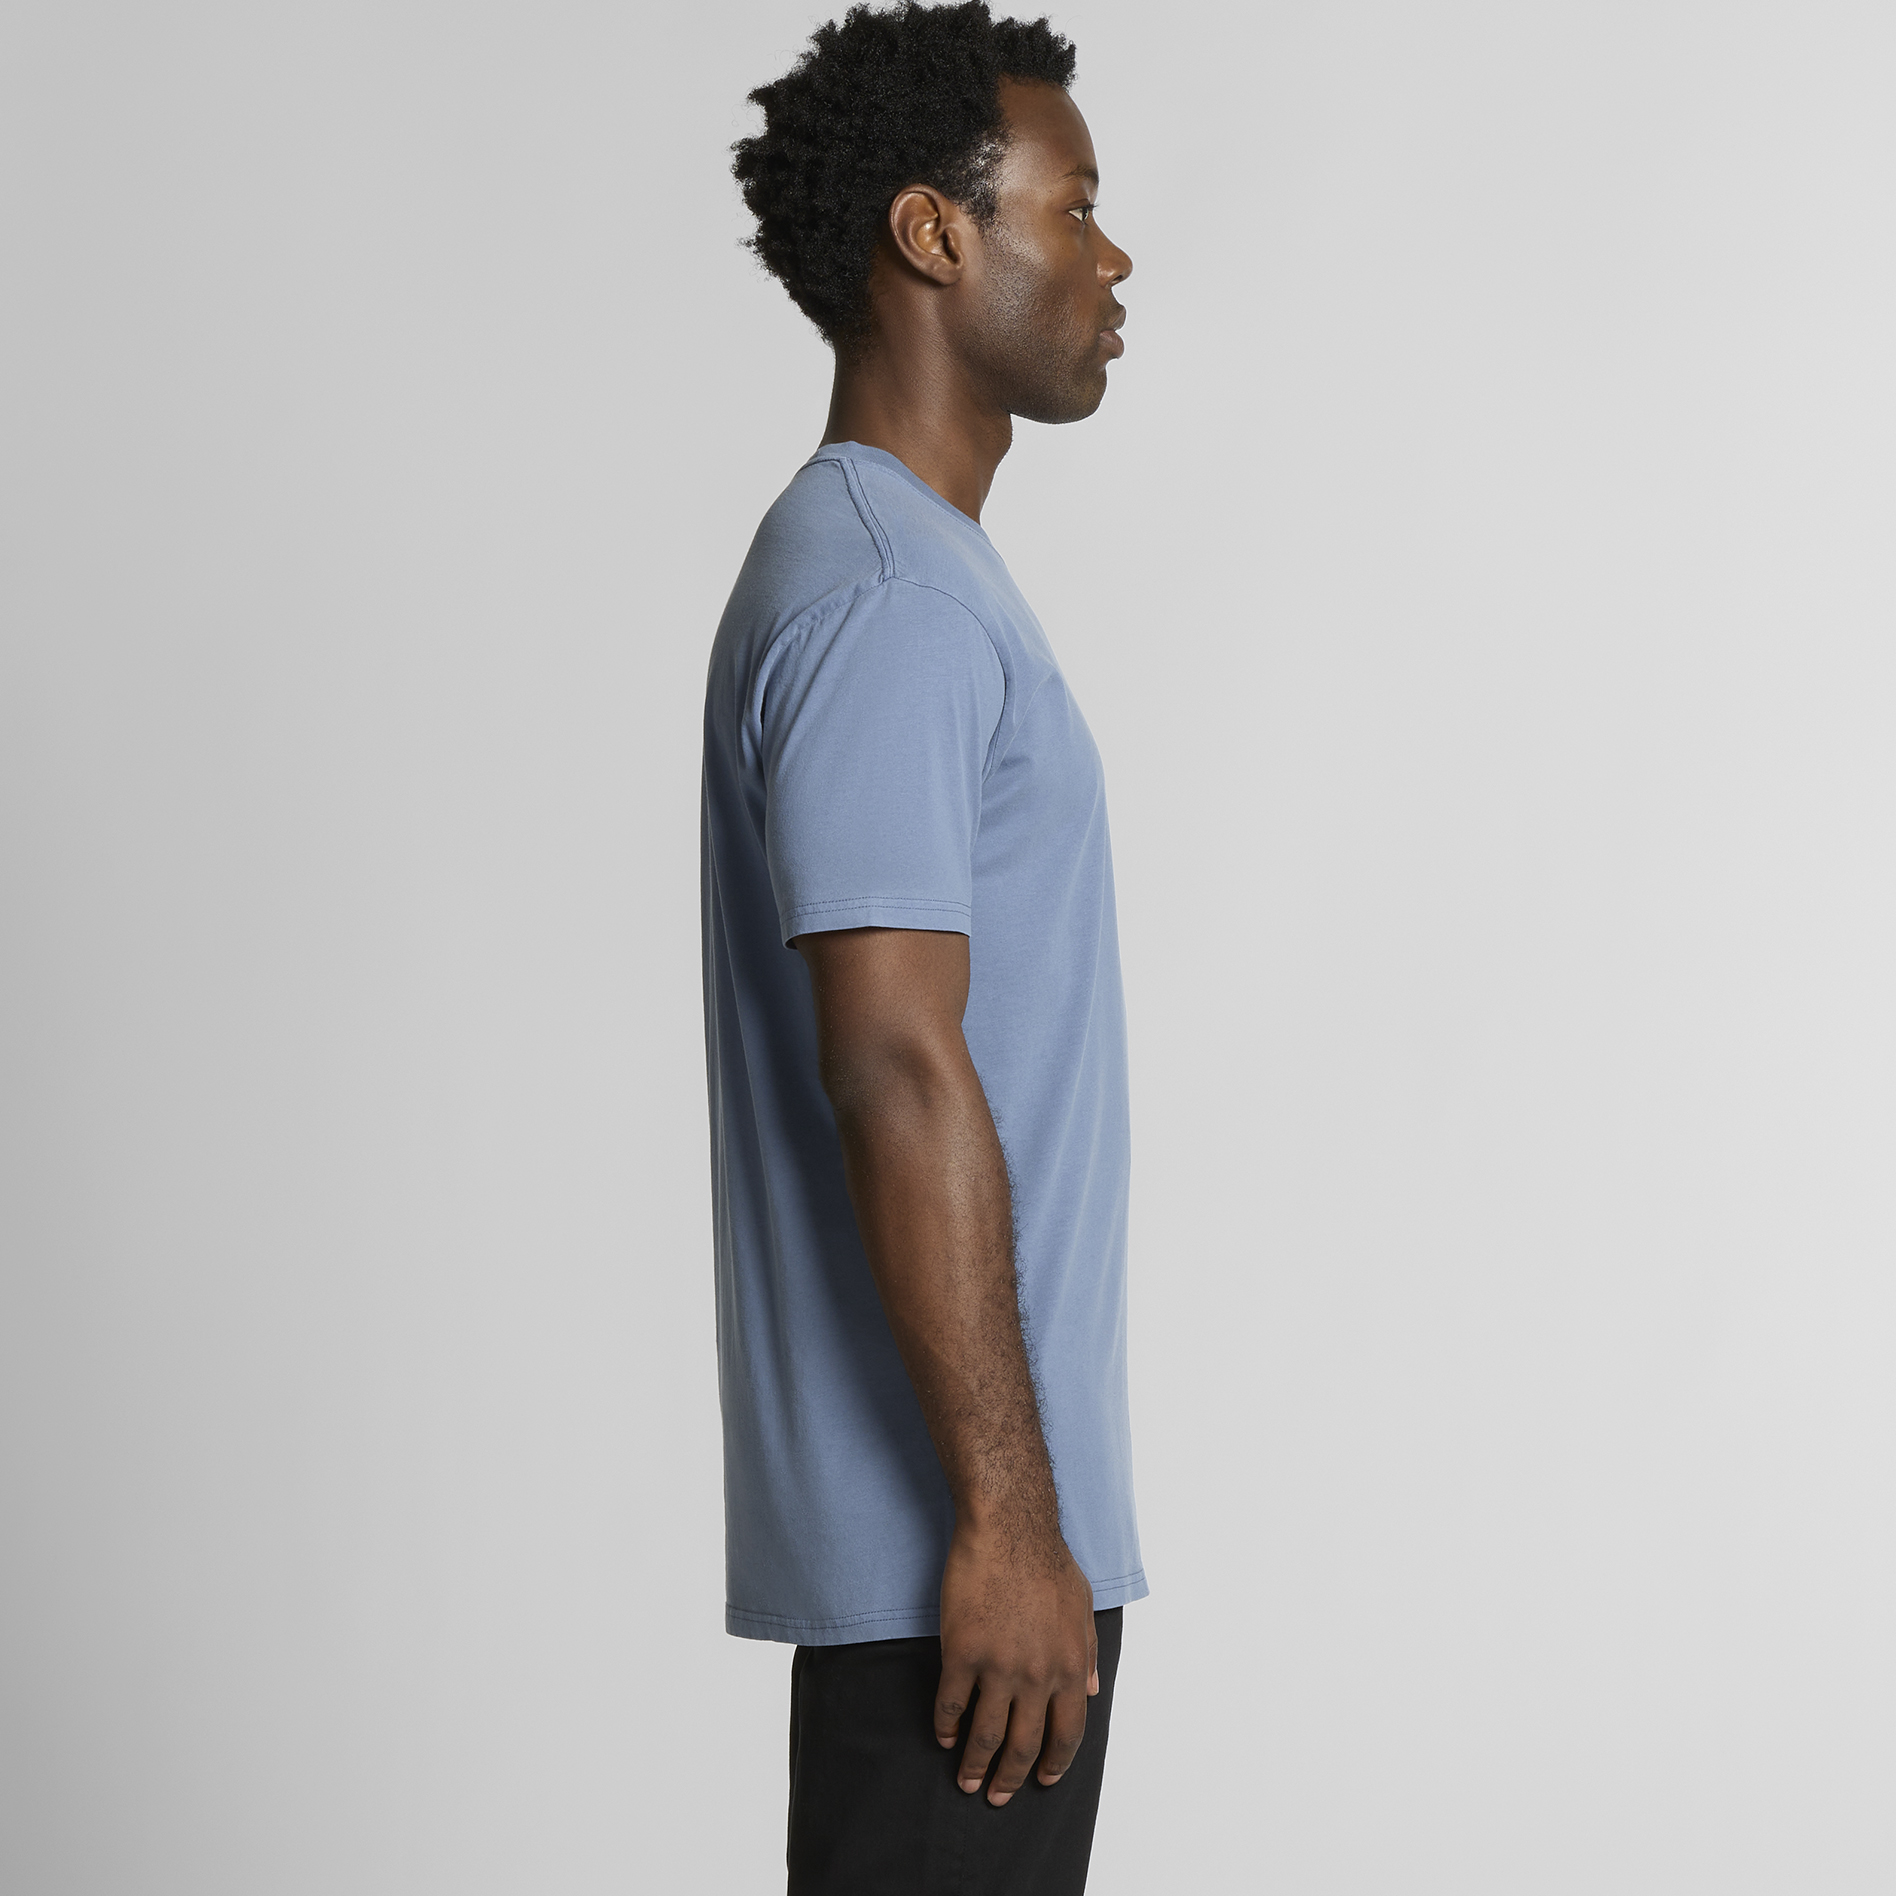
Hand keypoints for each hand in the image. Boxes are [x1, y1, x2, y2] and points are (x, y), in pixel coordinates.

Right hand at [933, 1519, 1099, 1805]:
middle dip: (1011, 1777)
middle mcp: (1037, 1676)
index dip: (1055, 1763)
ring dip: (975, 1765)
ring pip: (986, 1734)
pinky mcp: (961, 1653)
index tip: (1044, 1780)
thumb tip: (1092, 1690)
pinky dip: (947, 1726)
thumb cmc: (1047, 1561)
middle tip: (998, 1796)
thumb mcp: (1082, 1606)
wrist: (1009, 1528)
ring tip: (966, 1781)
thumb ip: (1087, 1652)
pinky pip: (952, 1704)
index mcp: (1070, 1667)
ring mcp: (998, 1667)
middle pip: (1025, 1745)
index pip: (1068, 1734)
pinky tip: (944, 1736)